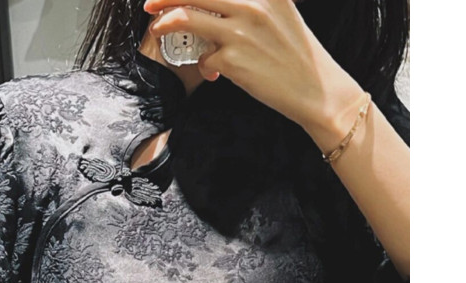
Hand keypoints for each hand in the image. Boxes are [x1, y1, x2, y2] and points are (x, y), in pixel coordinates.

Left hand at [143, 0, 365, 131]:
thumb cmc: (296, 56)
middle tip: (150, 3)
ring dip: (165, 23)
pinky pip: (204, 59)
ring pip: (187, 17)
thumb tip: (215, 6)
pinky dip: (204, 66)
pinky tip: (216, 74)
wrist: (315, 89)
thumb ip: (251, 4)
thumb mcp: (280, 13)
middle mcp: (251, 3)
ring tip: (158, 29)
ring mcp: (240, 31)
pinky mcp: (232, 60)